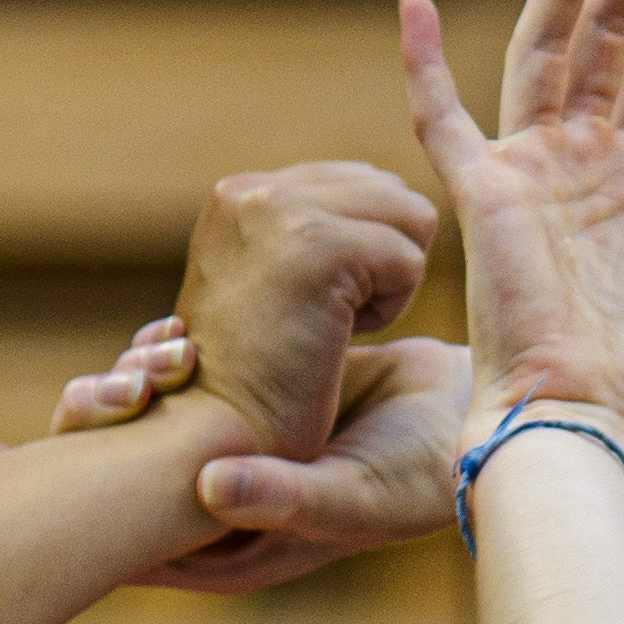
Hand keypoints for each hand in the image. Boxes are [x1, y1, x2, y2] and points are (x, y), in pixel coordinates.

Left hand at [66, 328, 478, 592]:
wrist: (474, 425)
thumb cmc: (424, 476)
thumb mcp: (358, 493)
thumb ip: (287, 498)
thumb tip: (206, 488)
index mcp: (232, 547)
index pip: (131, 546)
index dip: (78, 512)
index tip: (19, 458)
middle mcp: (221, 504)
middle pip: (127, 484)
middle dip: (96, 437)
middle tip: (86, 397)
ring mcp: (233, 447)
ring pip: (155, 424)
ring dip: (132, 386)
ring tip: (133, 359)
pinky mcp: (250, 396)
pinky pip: (193, 380)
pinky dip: (175, 354)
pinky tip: (171, 329)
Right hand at [168, 160, 437, 468]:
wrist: (213, 440)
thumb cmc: (252, 385)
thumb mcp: (269, 285)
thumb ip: (307, 235)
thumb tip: (390, 199)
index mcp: (241, 194)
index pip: (361, 183)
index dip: (361, 255)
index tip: (308, 309)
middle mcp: (256, 189)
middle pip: (392, 192)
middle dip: (380, 261)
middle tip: (320, 323)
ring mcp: (284, 212)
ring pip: (410, 218)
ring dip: (387, 284)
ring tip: (326, 328)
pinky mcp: (319, 246)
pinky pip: (410, 260)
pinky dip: (389, 311)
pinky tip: (333, 341)